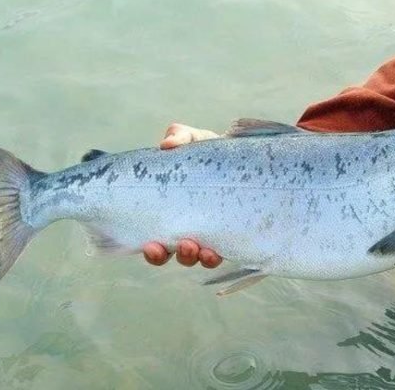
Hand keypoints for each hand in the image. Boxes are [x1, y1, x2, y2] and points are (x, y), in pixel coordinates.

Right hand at [142, 123, 222, 267]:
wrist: (244, 158)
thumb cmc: (210, 151)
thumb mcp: (193, 140)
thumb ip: (179, 137)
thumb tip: (167, 144)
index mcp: (171, 212)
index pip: (155, 239)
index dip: (151, 250)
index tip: (150, 245)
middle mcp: (187, 228)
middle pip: (172, 254)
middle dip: (171, 255)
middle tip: (173, 247)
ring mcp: (210, 233)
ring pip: (197, 257)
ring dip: (194, 257)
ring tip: (197, 249)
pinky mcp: (230, 234)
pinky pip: (222, 252)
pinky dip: (214, 255)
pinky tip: (215, 251)